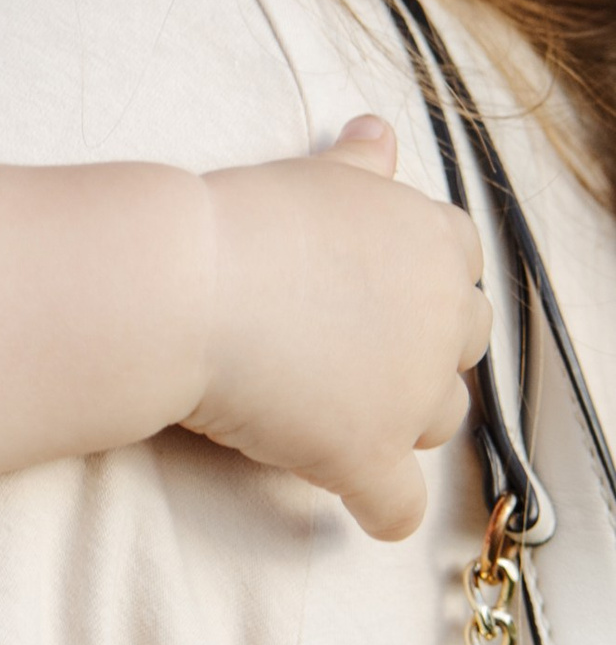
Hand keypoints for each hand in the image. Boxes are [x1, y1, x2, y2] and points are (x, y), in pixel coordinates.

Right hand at [189, 116, 489, 540]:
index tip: (373, 291)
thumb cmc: (237, 222)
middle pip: (461, 346)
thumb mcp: (312, 177)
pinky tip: (361, 512)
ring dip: (402, 423)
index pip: (461, 264)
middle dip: (421, 353)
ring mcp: (408, 392)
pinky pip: (398, 506)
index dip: (418, 283)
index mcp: (431, 241)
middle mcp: (439, 316)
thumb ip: (358, 166)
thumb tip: (378, 132)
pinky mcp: (365, 454)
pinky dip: (383, 511)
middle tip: (353, 350)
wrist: (183, 284)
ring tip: (343, 416)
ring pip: (438, 422)